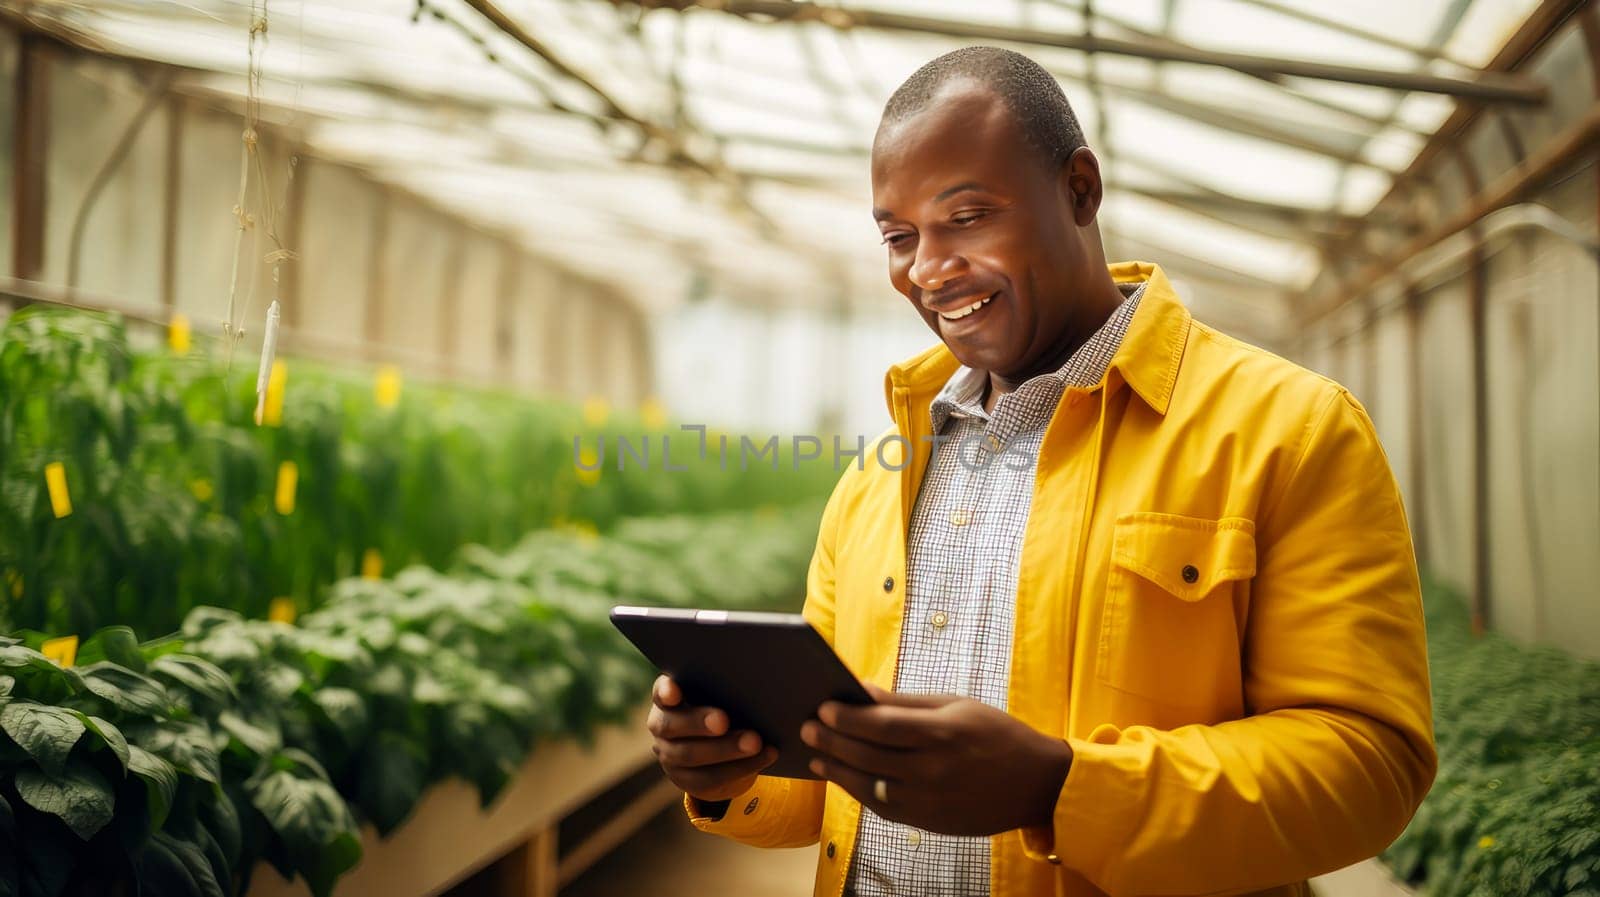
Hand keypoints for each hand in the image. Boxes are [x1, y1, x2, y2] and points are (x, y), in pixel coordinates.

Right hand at [647, 675, 777, 801]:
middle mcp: (662, 727)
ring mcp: (670, 756)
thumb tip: (752, 681)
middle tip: (723, 720)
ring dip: (726, 749)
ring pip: (691, 755)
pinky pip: (710, 778)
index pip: (660, 692)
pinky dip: (741, 767)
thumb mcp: (720, 697)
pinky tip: (764, 756)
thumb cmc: (723, 709)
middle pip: (671, 725)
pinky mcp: (686, 781)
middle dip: (698, 722)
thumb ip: (725, 689)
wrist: (720, 753)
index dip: (665, 692)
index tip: (674, 692)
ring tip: (754, 742)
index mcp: (668, 699)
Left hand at [801, 683, 1071, 835]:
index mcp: (943, 733)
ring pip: (870, 786)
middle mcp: (934, 769)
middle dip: (833, 741)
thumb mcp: (956, 706)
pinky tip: (844, 778)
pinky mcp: (930, 822)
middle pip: (869, 755)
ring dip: (838, 770)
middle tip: (806, 728)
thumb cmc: (997, 735)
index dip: (847, 717)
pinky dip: (859, 792)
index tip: (822, 707)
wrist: (1039, 783)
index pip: (881, 725)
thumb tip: (863, 690)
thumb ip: (907, 702)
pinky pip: (884, 808)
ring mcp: (930, 801)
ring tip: (817, 755)